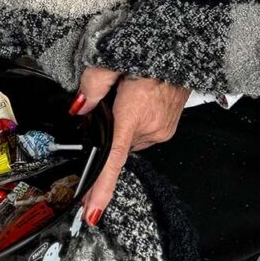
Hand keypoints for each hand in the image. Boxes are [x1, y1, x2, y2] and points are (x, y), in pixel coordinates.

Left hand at [72, 67, 190, 224]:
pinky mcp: (169, 128)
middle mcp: (151, 127)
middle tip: (113, 98)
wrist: (181, 49)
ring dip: (124, 125)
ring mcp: (162, 129)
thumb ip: (93, 84)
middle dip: (110, 128)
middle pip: (117, 144)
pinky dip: (137, 123)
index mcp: (134, 111)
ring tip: (130, 94)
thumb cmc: (150, 52)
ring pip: (130, 139)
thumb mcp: (113, 59)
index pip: (114, 158)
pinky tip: (141, 100)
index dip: (102, 187)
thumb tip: (78, 108)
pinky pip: (144, 134)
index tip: (92, 211)